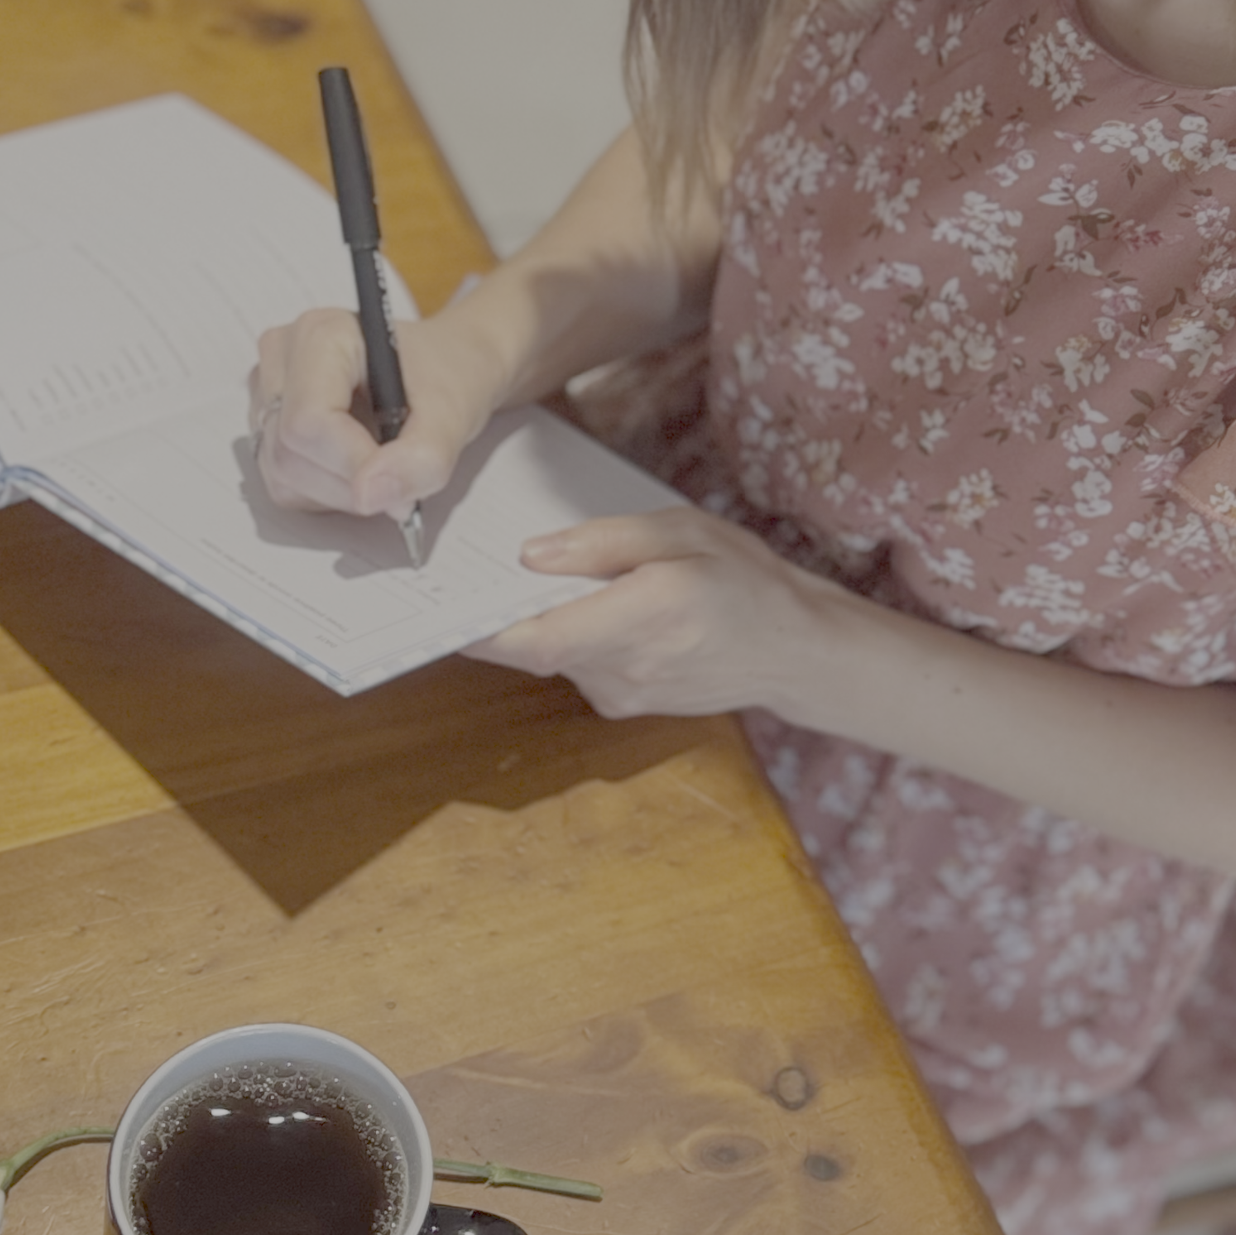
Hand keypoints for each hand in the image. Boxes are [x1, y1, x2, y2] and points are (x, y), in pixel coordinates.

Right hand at [251, 305, 503, 528]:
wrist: (451, 366)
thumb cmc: (449, 376)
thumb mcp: (454, 415)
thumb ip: (422, 458)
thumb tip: (369, 496)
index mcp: (322, 334)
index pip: (308, 422)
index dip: (352, 466)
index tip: (400, 489)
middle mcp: (283, 356)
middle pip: (289, 452)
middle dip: (351, 484)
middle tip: (402, 476)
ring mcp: (268, 390)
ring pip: (281, 475)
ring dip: (340, 493)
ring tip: (384, 462)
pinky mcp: (267, 424)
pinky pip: (283, 484)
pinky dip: (327, 492)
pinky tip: (359, 464)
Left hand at [470, 505, 859, 724]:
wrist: (794, 651)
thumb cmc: (745, 581)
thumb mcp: (684, 532)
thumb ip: (606, 542)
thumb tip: (533, 555)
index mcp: (643, 618)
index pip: (536, 639)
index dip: (480, 628)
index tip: (441, 603)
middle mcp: (625, 669)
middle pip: (533, 647)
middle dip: (503, 610)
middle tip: (475, 568)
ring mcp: (621, 695)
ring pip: (552, 655)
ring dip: (542, 619)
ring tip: (555, 577)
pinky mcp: (622, 703)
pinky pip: (575, 665)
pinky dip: (569, 634)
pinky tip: (593, 606)